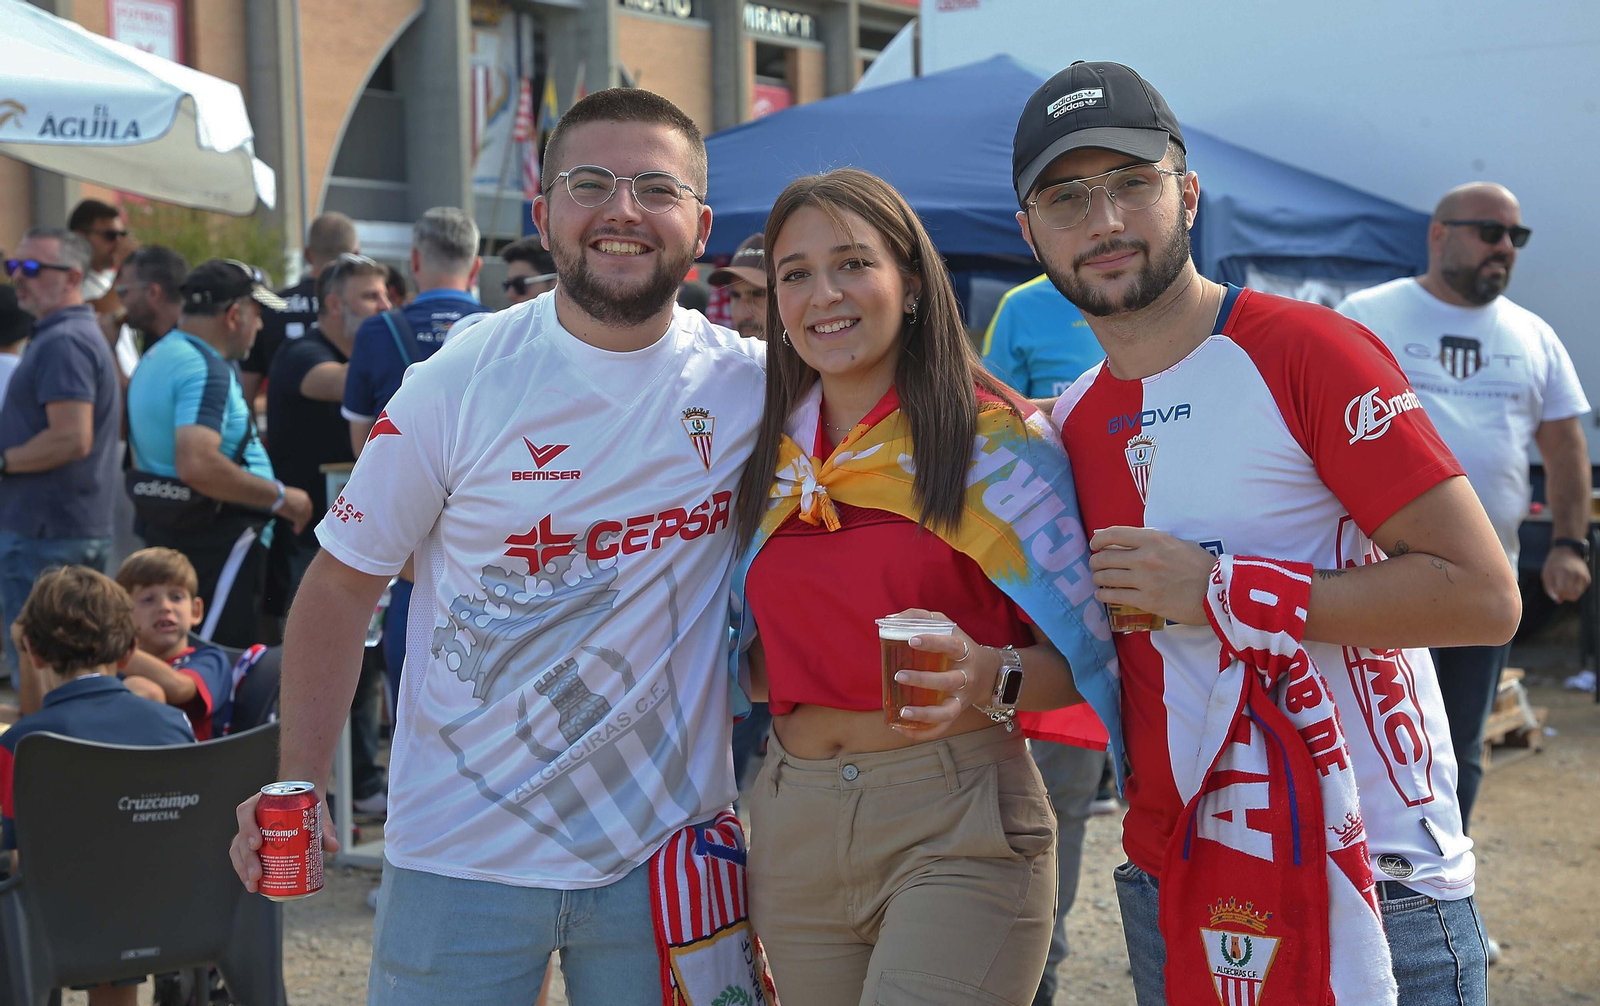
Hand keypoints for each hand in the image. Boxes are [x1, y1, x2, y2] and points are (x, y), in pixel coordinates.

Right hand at [230, 790, 339, 891]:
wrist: (301, 798)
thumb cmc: (304, 803)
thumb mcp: (315, 811)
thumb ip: (324, 827)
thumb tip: (334, 847)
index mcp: (261, 802)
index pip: (247, 812)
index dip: (248, 828)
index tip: (258, 845)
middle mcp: (251, 816)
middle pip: (241, 837)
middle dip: (247, 859)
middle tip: (258, 875)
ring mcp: (248, 830)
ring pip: (238, 850)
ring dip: (243, 869)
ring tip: (254, 885)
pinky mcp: (250, 843)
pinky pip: (242, 857)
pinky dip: (245, 871)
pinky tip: (254, 885)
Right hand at [278, 486, 314, 534]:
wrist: (275, 495)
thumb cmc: (277, 495)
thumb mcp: (288, 496)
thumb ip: (292, 502)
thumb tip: (290, 508)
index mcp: (304, 496)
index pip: (307, 506)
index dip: (304, 513)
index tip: (301, 517)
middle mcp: (306, 502)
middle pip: (308, 513)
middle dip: (304, 520)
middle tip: (299, 524)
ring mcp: (304, 509)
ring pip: (304, 519)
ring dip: (301, 525)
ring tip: (296, 530)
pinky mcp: (300, 515)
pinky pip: (301, 523)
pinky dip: (299, 528)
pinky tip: (296, 531)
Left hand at [884, 608, 997, 738]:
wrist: (989, 673)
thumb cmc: (957, 645)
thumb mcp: (946, 626)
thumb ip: (920, 617)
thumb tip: (890, 619)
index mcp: (964, 651)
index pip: (951, 645)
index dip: (933, 642)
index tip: (912, 640)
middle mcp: (966, 676)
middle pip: (948, 681)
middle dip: (923, 680)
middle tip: (899, 675)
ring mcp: (962, 698)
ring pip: (948, 711)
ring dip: (925, 714)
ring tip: (902, 711)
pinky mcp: (957, 713)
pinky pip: (941, 728)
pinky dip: (922, 732)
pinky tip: (901, 728)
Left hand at [1089, 526, 1217, 625]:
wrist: (1217, 591)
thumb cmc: (1201, 565)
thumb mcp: (1177, 543)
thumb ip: (1151, 542)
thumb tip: (1125, 542)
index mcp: (1153, 539)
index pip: (1113, 534)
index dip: (1098, 539)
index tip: (1094, 544)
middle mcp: (1144, 558)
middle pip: (1104, 557)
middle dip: (1095, 562)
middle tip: (1096, 565)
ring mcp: (1144, 580)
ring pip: (1106, 577)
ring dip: (1098, 578)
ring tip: (1099, 580)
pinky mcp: (1146, 601)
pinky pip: (1114, 597)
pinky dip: (1103, 595)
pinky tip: (1102, 595)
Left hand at [1543, 545, 1590, 602]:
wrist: (1567, 551)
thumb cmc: (1553, 564)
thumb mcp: (1546, 574)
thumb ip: (1550, 588)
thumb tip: (1558, 601)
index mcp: (1563, 572)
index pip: (1563, 591)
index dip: (1557, 593)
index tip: (1554, 588)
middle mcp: (1575, 574)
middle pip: (1573, 595)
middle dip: (1564, 596)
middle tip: (1559, 589)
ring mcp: (1583, 575)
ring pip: (1578, 594)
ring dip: (1569, 594)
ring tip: (1563, 587)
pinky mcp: (1587, 578)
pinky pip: (1581, 590)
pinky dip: (1575, 590)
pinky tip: (1569, 583)